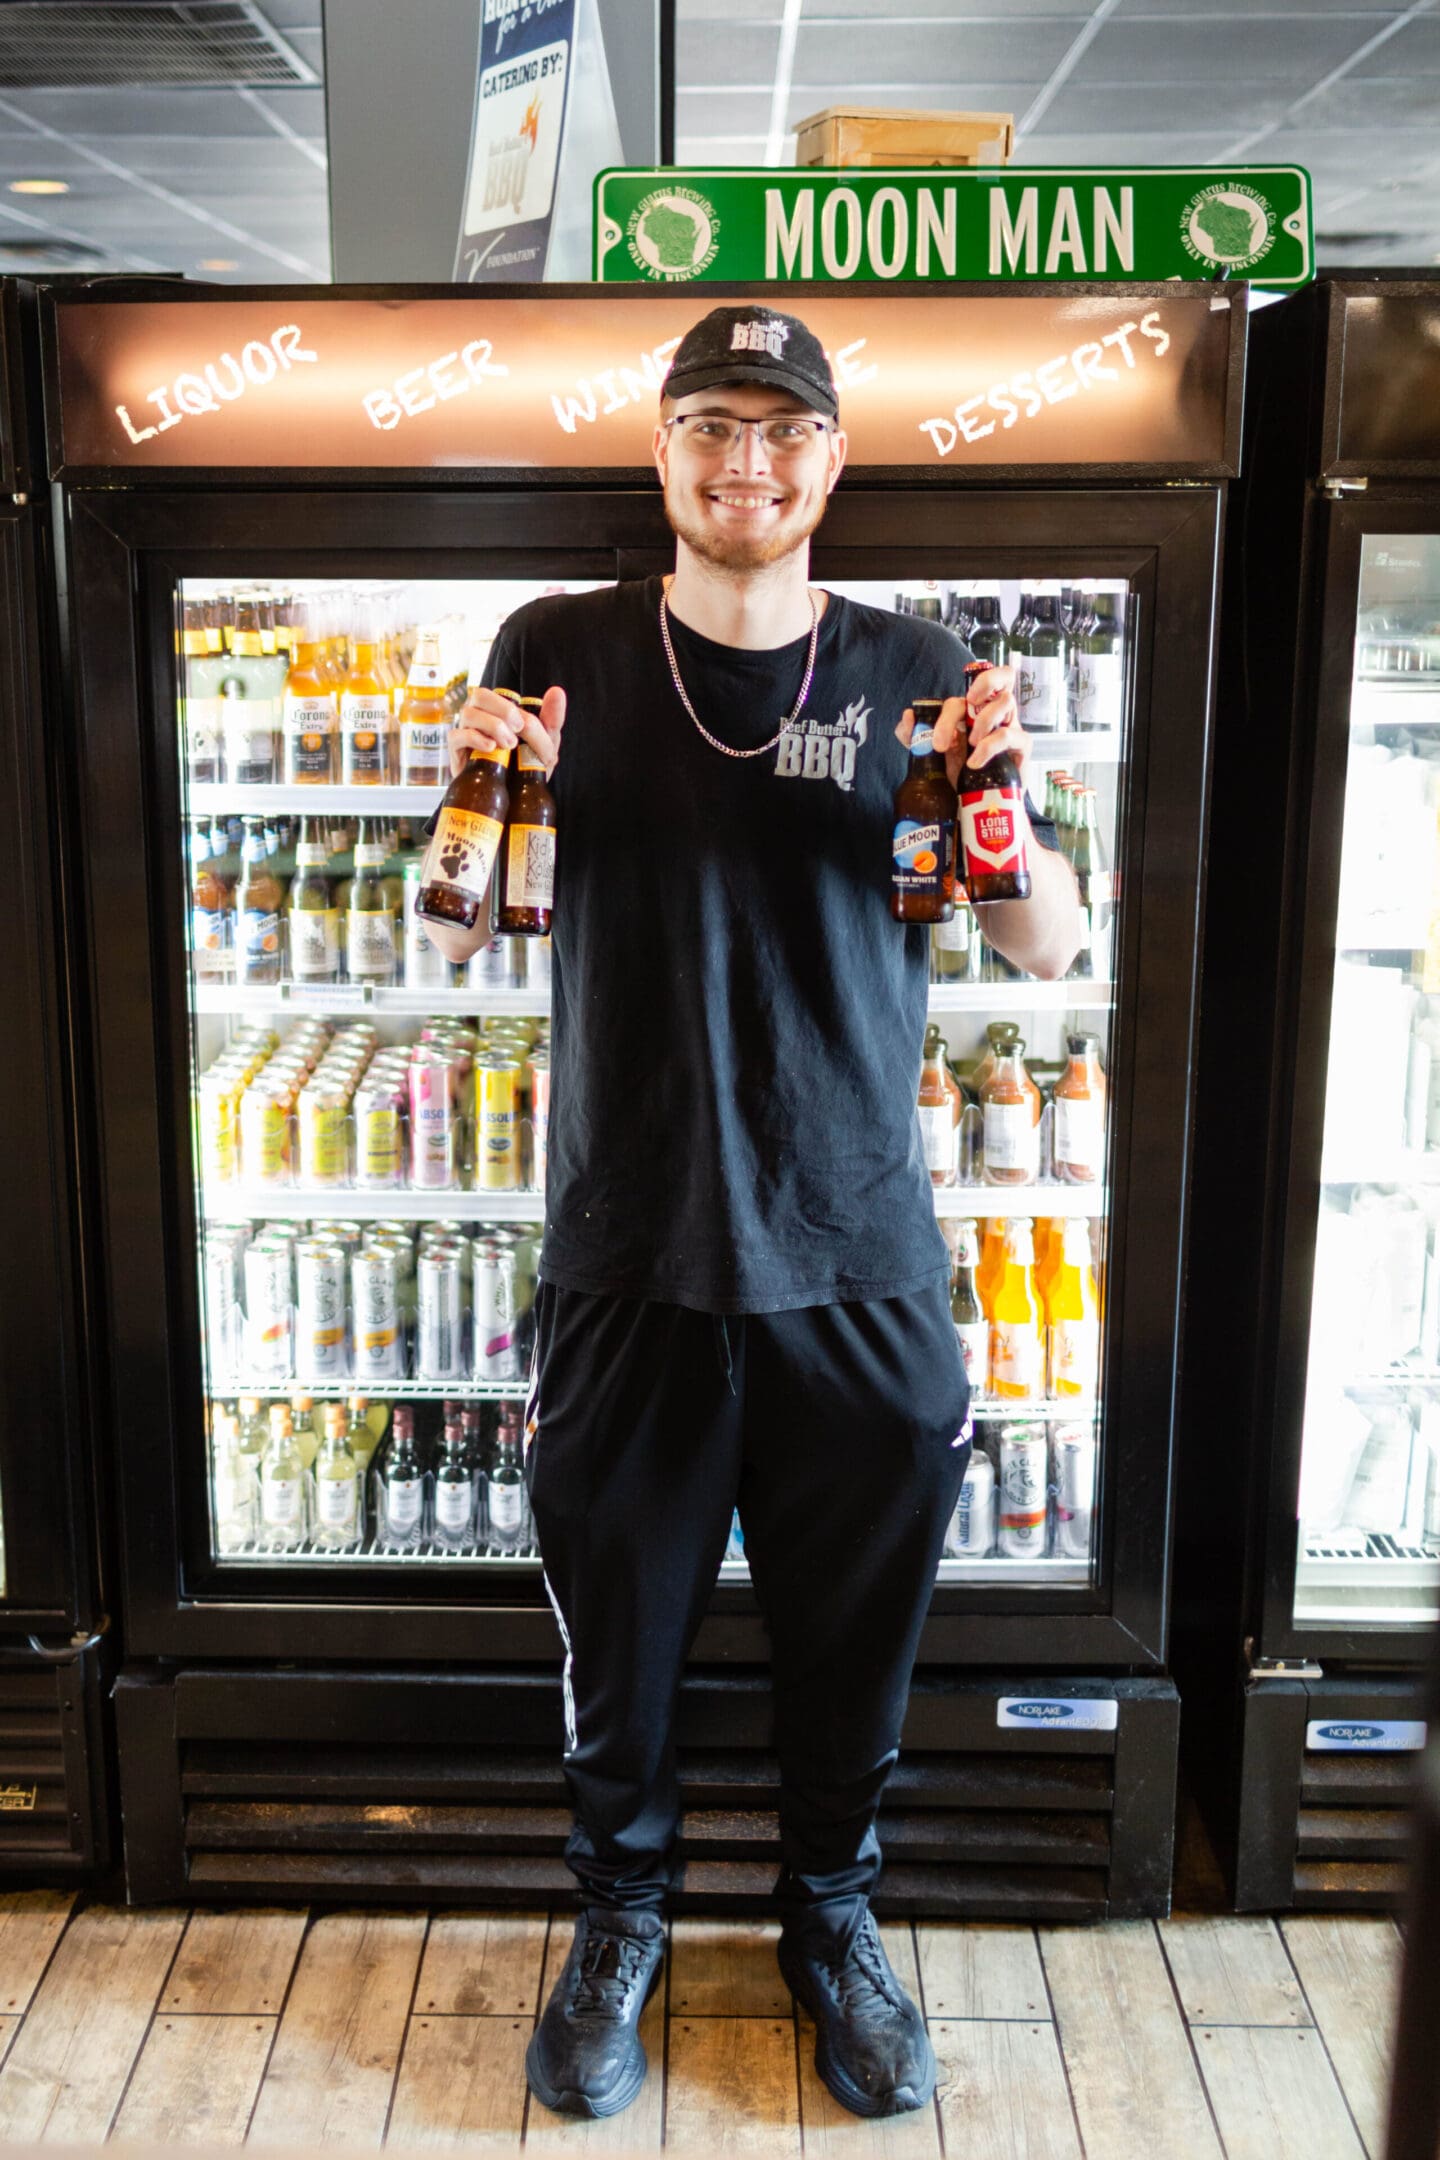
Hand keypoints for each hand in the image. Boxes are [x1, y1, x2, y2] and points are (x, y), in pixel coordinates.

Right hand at [450, 684, 565, 779]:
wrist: (511, 798)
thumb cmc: (525, 767)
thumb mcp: (545, 744)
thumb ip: (552, 719)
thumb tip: (557, 691)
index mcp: (498, 710)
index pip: (506, 699)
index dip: (525, 717)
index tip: (542, 744)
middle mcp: (479, 716)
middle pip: (481, 695)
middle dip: (503, 709)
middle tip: (519, 729)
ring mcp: (465, 732)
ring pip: (468, 713)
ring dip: (492, 725)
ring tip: (509, 745)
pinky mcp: (456, 751)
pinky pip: (457, 736)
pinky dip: (474, 738)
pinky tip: (490, 748)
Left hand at [894, 665, 1024, 792]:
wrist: (982, 802)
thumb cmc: (961, 773)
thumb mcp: (934, 755)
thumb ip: (915, 737)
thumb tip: (908, 716)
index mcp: (975, 710)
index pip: (971, 688)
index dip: (953, 705)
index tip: (940, 735)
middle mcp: (995, 712)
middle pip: (1002, 678)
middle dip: (986, 683)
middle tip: (970, 703)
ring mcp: (1011, 727)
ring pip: (1006, 702)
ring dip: (983, 720)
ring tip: (971, 745)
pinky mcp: (1021, 746)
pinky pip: (1010, 735)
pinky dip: (989, 747)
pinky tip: (975, 763)